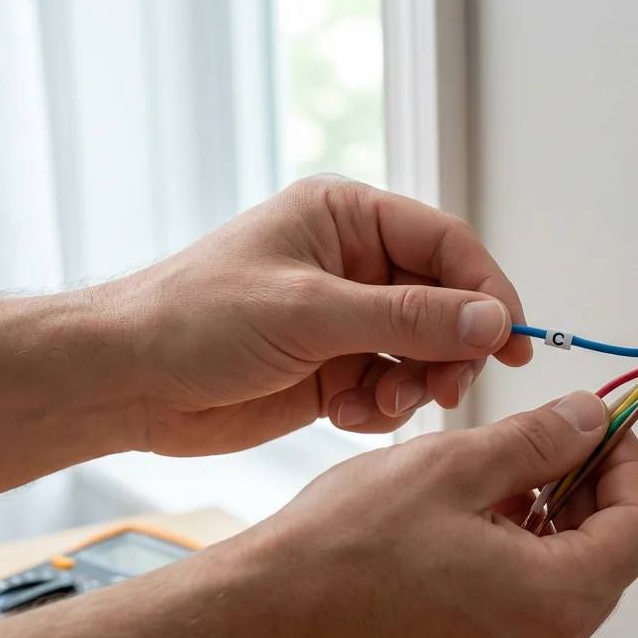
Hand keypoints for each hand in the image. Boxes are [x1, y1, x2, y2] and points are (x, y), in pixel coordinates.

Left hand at [115, 174, 532, 455]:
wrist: (124, 384)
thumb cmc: (194, 320)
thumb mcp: (310, 312)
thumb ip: (408, 318)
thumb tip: (494, 320)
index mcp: (349, 220)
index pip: (448, 247)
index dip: (488, 292)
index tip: (513, 341)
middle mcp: (356, 266)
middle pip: (447, 304)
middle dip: (450, 351)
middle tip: (444, 391)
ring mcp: (347, 321)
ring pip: (425, 354)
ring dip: (413, 388)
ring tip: (378, 409)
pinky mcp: (335, 371)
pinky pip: (391, 391)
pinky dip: (379, 411)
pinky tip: (340, 417)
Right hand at [235, 390, 637, 637]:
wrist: (269, 612)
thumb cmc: (344, 551)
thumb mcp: (457, 465)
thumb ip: (542, 440)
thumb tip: (589, 420)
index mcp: (552, 603)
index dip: (630, 465)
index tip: (604, 429)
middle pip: (608, 557)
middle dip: (588, 490)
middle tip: (553, 440)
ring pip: (565, 579)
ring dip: (550, 520)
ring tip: (500, 475)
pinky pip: (526, 606)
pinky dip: (519, 557)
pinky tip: (475, 518)